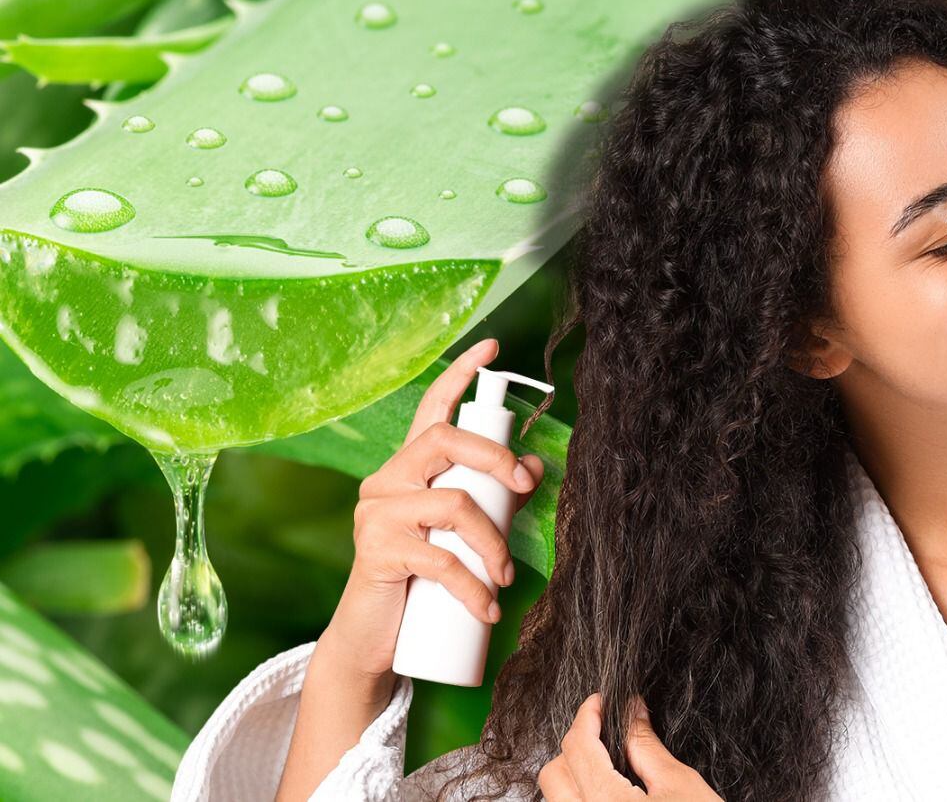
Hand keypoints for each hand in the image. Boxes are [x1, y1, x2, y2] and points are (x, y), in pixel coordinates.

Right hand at [320, 336, 544, 681]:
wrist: (373, 639)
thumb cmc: (424, 581)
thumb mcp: (462, 535)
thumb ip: (493, 500)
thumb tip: (533, 468)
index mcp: (410, 469)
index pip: (433, 409)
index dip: (460, 374)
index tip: (492, 347)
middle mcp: (387, 480)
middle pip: (445, 442)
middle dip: (496, 459)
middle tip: (523, 491)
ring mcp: (377, 513)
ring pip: (452, 504)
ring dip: (493, 543)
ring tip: (505, 577)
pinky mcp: (376, 551)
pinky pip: (439, 559)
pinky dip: (473, 586)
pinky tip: (487, 607)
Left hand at [537, 693, 723, 800]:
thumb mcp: (680, 786)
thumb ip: (646, 745)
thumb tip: (631, 711)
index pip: (577, 746)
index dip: (586, 714)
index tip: (599, 701)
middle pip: (553, 773)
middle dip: (574, 745)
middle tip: (604, 730)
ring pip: (556, 801)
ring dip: (574, 776)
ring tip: (609, 766)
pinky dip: (582, 800)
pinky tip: (609, 796)